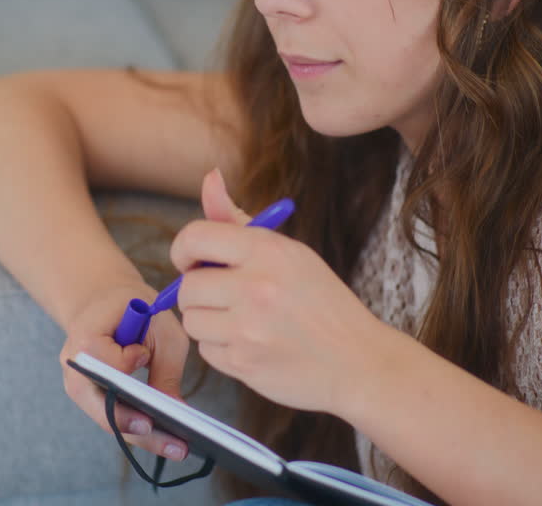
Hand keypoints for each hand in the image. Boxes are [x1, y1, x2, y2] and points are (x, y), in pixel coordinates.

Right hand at [59, 282, 191, 460]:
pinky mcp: (90, 397)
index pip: (106, 362)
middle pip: (102, 405)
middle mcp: (74, 367)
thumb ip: (167, 368)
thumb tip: (178, 411)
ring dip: (142, 436)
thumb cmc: (136, 309)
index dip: (126, 362)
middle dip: (138, 426)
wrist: (104, 301)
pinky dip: (137, 428)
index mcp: (85, 338)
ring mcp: (78, 385)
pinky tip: (166, 438)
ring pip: (107, 419)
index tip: (143, 355)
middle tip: (176, 444)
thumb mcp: (161, 328)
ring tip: (177, 448)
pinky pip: (111, 417)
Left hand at [171, 168, 379, 413]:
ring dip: (209, 323)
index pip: (194, 237)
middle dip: (198, 293)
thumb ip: (238, 221)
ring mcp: (249, 328)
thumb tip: (209, 177)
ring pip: (192, 321)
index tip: (191, 261)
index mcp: (267, 250)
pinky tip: (253, 345)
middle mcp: (256, 286)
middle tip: (224, 297)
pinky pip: (206, 352)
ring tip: (243, 323)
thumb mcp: (289, 253)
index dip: (183, 250)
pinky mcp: (244, 363)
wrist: (358, 359)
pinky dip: (222, 350)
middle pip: (187, 286)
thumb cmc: (322, 302)